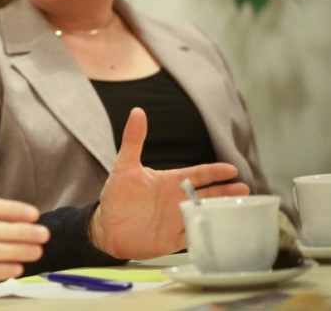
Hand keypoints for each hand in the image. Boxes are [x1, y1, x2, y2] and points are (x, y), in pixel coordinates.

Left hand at [90, 107, 249, 259]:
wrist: (106, 227)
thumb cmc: (116, 196)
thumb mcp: (124, 166)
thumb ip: (133, 140)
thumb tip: (137, 112)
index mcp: (170, 182)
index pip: (198, 174)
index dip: (214, 171)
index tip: (231, 169)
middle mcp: (178, 200)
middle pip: (209, 195)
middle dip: (227, 192)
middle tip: (245, 190)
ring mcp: (178, 220)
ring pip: (207, 215)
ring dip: (222, 213)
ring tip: (240, 211)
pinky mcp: (175, 240)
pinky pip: (196, 237)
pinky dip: (207, 234)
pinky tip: (220, 233)